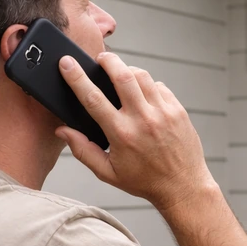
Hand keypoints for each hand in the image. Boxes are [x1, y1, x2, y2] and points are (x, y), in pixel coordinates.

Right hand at [55, 52, 214, 211]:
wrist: (183, 187)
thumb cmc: (144, 181)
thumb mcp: (107, 172)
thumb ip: (82, 150)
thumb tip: (63, 131)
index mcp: (121, 135)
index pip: (93, 98)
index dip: (76, 77)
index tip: (66, 63)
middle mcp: (143, 120)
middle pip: (122, 76)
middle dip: (107, 60)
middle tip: (100, 58)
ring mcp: (163, 112)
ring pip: (142, 76)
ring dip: (127, 70)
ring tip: (119, 74)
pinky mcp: (178, 110)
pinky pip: (159, 86)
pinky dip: (147, 84)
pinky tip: (141, 93)